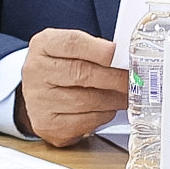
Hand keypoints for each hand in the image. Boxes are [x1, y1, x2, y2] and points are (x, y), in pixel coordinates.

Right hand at [15, 27, 124, 146]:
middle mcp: (35, 72)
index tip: (121, 55)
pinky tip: (106, 108)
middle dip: (114, 77)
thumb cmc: (61, 69)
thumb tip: (125, 59)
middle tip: (133, 80)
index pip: (73, 43)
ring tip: (124, 95)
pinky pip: (86, 121)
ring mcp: (39, 101)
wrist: (38, 94)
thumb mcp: (71, 49)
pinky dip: (103, 115)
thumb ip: (94, 49)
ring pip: (87, 100)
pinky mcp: (48, 125)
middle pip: (81, 73)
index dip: (101, 50)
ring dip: (113, 99)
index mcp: (42, 45)